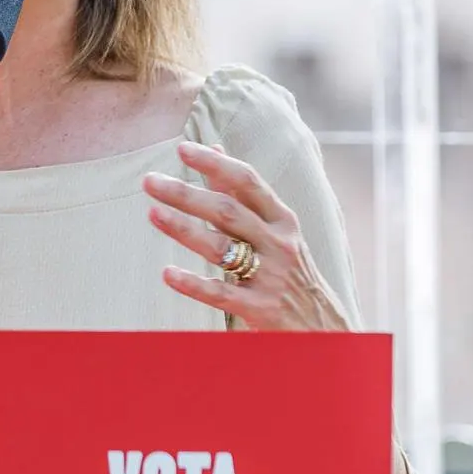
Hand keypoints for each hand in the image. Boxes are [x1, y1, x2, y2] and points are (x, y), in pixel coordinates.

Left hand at [142, 141, 351, 332]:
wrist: (322, 325)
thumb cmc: (289, 269)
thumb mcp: (275, 229)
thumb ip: (242, 193)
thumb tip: (214, 149)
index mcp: (282, 219)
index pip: (248, 181)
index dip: (215, 163)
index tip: (183, 149)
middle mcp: (278, 243)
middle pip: (227, 211)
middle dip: (186, 194)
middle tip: (150, 182)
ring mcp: (270, 276)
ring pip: (220, 247)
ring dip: (183, 229)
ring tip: (152, 213)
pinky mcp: (260, 308)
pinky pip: (220, 293)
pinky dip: (193, 283)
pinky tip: (167, 274)